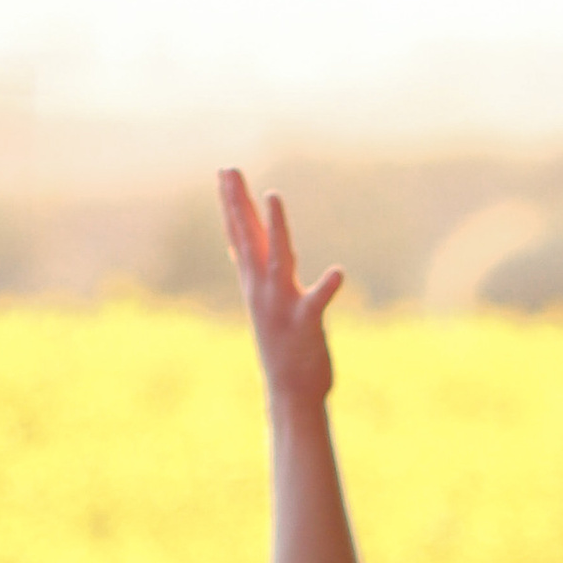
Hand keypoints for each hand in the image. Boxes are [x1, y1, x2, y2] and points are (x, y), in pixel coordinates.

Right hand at [220, 170, 342, 408]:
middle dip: (238, 204)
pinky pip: (317, 302)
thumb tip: (246, 248)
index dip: (232, 204)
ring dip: (275, 228)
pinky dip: (327, 287)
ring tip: (274, 197)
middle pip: (248, 239)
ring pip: (277, 259)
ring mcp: (282, 306)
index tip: (224, 171)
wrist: (290, 393)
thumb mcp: (267, 303)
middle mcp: (263, 290)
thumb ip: (260, 273)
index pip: (240, 236)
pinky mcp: (306, 324)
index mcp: (256, 284)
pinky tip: (339, 273)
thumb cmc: (283, 345)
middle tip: (229, 170)